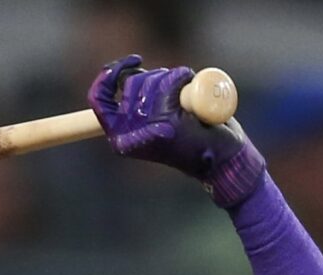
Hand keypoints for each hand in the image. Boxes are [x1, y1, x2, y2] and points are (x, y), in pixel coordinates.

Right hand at [87, 54, 266, 208]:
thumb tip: (129, 74)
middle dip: (155, 77)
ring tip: (187, 97)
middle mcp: (128, 136)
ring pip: (151, 81)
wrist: (224, 165)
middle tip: (175, 90)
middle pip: (131, 84)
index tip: (132, 62)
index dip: (109, 75)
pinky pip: (169, 84)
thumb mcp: (158, 121)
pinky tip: (191, 86)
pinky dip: (181, 77)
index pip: (99, 99)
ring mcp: (147, 129)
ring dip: (171, 79)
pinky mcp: (167, 124)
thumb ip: (141, 105)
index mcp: (120, 137)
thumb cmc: (194, 141)